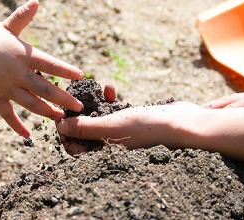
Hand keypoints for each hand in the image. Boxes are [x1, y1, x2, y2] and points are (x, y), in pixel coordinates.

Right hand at [0, 0, 84, 137]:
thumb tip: (36, 0)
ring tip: (60, 118)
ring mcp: (5, 87)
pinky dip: (17, 126)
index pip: (50, 63)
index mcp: (22, 55)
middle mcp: (17, 73)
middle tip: (78, 107)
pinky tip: (28, 136)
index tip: (81, 76)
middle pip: (45, 89)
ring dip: (47, 112)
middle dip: (63, 99)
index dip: (66, 70)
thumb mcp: (5, 27)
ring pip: (31, 104)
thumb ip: (22, 17)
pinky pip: (8, 115)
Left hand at [56, 101, 201, 154]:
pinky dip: (109, 99)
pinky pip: (112, 111)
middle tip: (73, 96)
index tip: (60, 113)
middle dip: (78, 112)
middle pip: (84, 131)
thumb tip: (60, 126)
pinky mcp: (131, 121)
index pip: (75, 148)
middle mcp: (111, 147)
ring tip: (93, 88)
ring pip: (98, 118)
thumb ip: (84, 127)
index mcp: (104, 156)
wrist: (183, 122)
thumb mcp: (111, 127)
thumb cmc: (147, 128)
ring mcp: (121, 134)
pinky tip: (110, 87)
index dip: (65, 131)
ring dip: (93, 101)